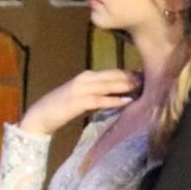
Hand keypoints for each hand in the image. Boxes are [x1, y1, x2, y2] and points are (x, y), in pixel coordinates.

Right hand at [18, 69, 138, 135]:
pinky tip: (127, 101)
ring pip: (109, 85)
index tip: (146, 76)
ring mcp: (81, 89)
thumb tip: (114, 94)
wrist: (38, 117)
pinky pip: (100, 99)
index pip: (112, 72)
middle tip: (151, 80)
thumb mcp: (79, 97)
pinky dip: (114, 100)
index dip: (129, 74)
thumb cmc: (58, 108)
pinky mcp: (78, 101)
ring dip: (127, 86)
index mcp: (86, 76)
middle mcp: (85, 78)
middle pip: (114, 75)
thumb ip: (95, 93)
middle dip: (132, 77)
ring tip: (144, 87)